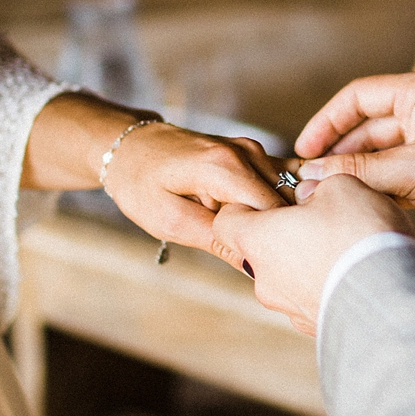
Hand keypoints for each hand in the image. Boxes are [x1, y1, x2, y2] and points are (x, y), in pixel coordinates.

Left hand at [102, 121, 287, 254]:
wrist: (130, 148)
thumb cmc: (140, 184)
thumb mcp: (170, 222)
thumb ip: (218, 242)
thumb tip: (256, 267)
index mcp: (225, 167)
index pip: (273, 214)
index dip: (268, 241)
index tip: (253, 259)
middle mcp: (247, 152)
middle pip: (283, 205)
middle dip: (270, 231)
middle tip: (235, 246)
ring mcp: (253, 150)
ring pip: (283, 198)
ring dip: (267, 220)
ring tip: (228, 228)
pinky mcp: (254, 154)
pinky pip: (276, 185)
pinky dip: (267, 205)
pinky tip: (241, 215)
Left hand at [213, 175, 412, 335]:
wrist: (394, 300)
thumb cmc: (360, 236)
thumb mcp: (340, 186)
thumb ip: (316, 186)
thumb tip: (309, 195)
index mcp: (257, 240)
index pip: (225, 220)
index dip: (245, 204)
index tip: (271, 196)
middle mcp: (265, 280)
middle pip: (258, 250)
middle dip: (283, 233)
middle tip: (316, 217)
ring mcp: (289, 308)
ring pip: (287, 276)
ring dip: (307, 260)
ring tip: (344, 245)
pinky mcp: (316, 327)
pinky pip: (312, 298)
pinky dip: (326, 284)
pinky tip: (355, 272)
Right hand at [294, 69, 414, 259]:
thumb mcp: (409, 173)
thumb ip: (355, 171)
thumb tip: (311, 174)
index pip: (359, 96)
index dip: (326, 122)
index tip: (304, 150)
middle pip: (368, 122)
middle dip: (339, 149)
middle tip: (311, 177)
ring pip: (382, 148)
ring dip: (357, 168)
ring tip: (329, 192)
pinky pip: (398, 167)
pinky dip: (377, 181)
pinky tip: (359, 199)